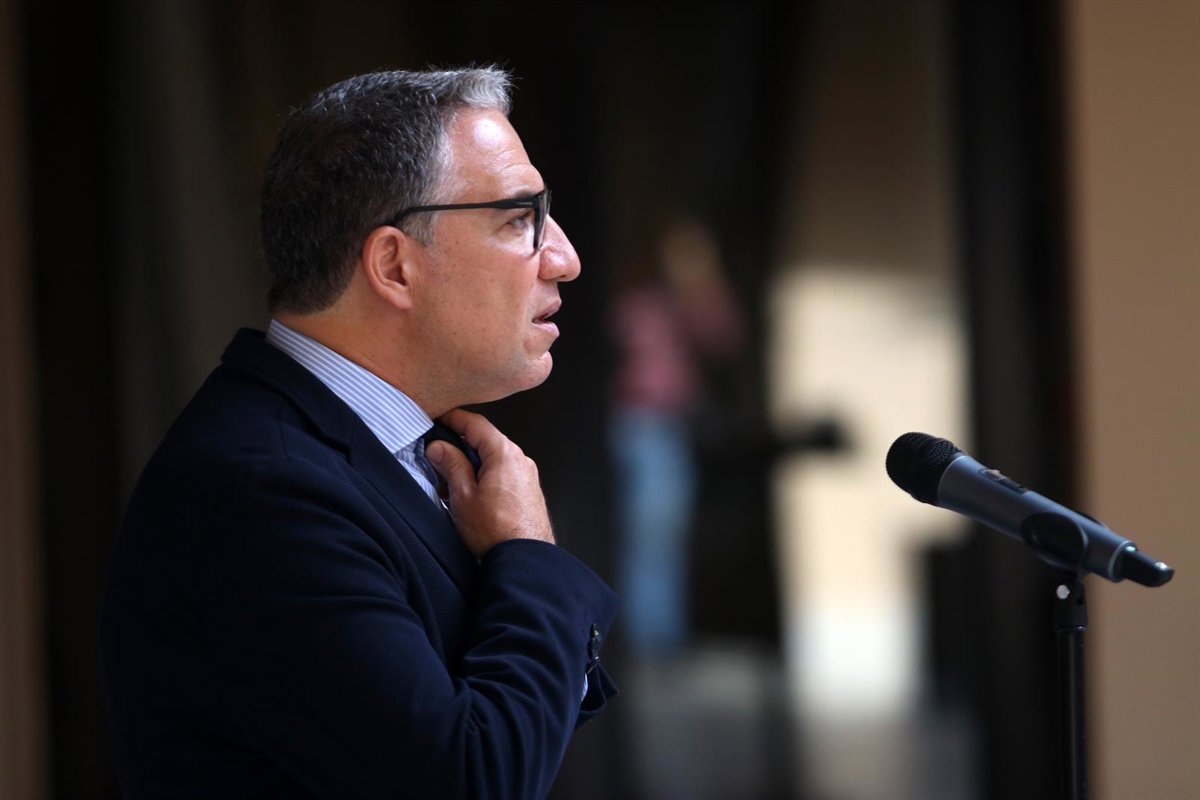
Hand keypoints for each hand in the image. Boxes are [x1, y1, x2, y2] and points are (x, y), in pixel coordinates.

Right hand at [424, 408, 554, 557]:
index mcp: (504, 454)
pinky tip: (472, 498)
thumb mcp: (463, 495)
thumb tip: (439, 448)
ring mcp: (527, 476)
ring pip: (493, 460)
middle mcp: (520, 460)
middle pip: (485, 441)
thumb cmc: (497, 532)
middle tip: (438, 459)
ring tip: (453, 488)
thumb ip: (450, 464)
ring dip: (472, 467)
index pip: (476, 424)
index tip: (439, 419)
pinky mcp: (528, 491)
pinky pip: (503, 474)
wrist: (524, 559)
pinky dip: (486, 478)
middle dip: (460, 448)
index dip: (454, 418)